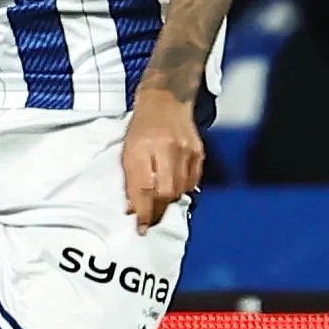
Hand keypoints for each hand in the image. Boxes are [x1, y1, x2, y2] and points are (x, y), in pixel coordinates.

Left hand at [121, 86, 202, 233]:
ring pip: (181, 190)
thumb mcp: (128, 151)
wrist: (166, 100)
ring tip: (161, 206)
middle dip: (157, 211)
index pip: (145, 187)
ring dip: (169, 202)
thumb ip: (131, 180)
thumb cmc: (141, 127)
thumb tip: (134, 210)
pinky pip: (193, 181)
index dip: (144, 211)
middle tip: (151, 222)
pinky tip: (174, 188)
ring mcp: (187, 150)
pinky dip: (183, 190)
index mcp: (143, 147)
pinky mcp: (199, 152)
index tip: (141, 228)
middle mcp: (167, 148)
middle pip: (166, 192)